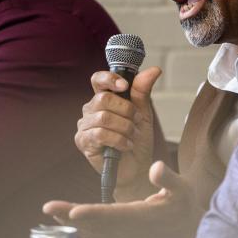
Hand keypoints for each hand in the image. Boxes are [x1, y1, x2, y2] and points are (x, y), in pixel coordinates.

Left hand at [42, 160, 206, 237]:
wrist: (187, 232)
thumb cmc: (184, 207)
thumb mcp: (182, 189)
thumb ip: (168, 178)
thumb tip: (156, 167)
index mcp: (141, 216)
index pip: (112, 215)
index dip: (92, 213)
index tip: (74, 211)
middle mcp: (128, 228)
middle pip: (94, 223)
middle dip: (70, 215)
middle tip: (48, 207)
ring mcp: (122, 234)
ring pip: (91, 229)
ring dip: (70, 221)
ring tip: (51, 211)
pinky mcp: (120, 234)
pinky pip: (95, 232)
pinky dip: (79, 226)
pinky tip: (66, 219)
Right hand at [75, 67, 161, 198]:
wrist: (137, 167)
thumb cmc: (137, 140)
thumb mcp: (143, 113)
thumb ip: (143, 91)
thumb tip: (154, 70)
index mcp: (103, 99)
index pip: (98, 79)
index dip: (110, 79)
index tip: (124, 86)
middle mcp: (90, 109)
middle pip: (103, 98)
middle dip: (126, 110)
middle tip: (136, 122)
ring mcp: (84, 125)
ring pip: (104, 117)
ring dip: (125, 128)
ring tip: (131, 136)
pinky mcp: (83, 141)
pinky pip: (100, 134)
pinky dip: (118, 140)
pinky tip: (126, 146)